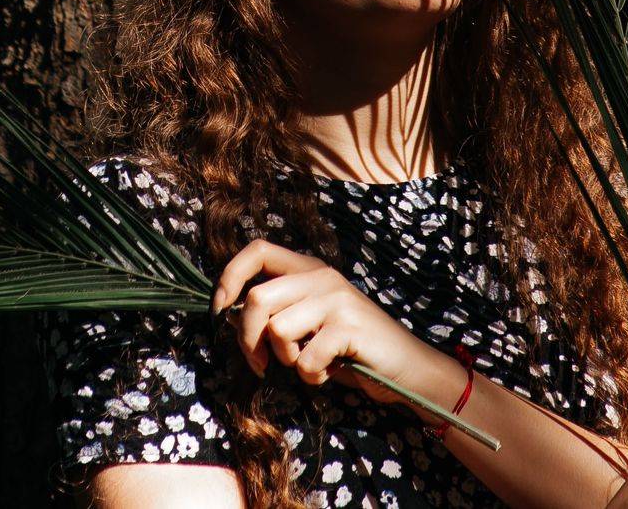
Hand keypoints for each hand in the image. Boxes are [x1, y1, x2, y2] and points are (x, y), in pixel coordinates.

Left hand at [211, 237, 434, 405]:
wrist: (407, 368)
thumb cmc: (350, 350)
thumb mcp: (311, 323)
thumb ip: (279, 313)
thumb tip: (231, 319)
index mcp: (308, 269)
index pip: (257, 250)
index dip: (229, 277)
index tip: (219, 311)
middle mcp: (321, 276)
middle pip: (257, 298)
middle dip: (247, 339)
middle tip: (261, 364)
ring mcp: (336, 298)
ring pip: (277, 329)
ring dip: (286, 360)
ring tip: (309, 365)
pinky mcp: (349, 326)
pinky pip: (305, 358)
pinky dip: (311, 376)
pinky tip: (329, 372)